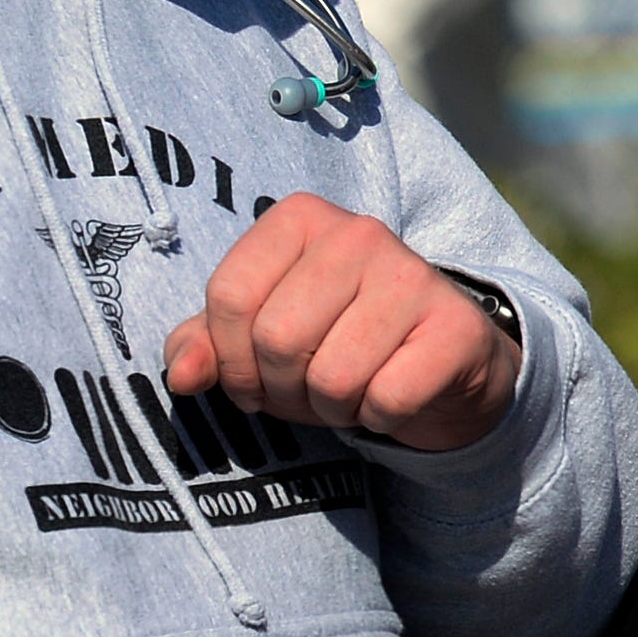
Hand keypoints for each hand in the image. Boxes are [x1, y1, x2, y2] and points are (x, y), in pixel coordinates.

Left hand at [163, 194, 520, 452]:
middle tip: (307, 391)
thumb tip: (183, 375)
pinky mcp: (454, 326)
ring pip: (331, 377)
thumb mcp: (262, 334)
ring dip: (332, 408)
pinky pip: (387, 398)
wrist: (443, 362)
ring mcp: (412, 275)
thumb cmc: (339, 341)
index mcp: (300, 219)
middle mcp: (358, 232)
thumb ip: (208, 345)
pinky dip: (379, 417)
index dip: (230, 359)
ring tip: (351, 392)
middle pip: (276, 339)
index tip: (256, 376)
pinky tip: (391, 397)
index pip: (229, 296)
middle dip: (282, 390)